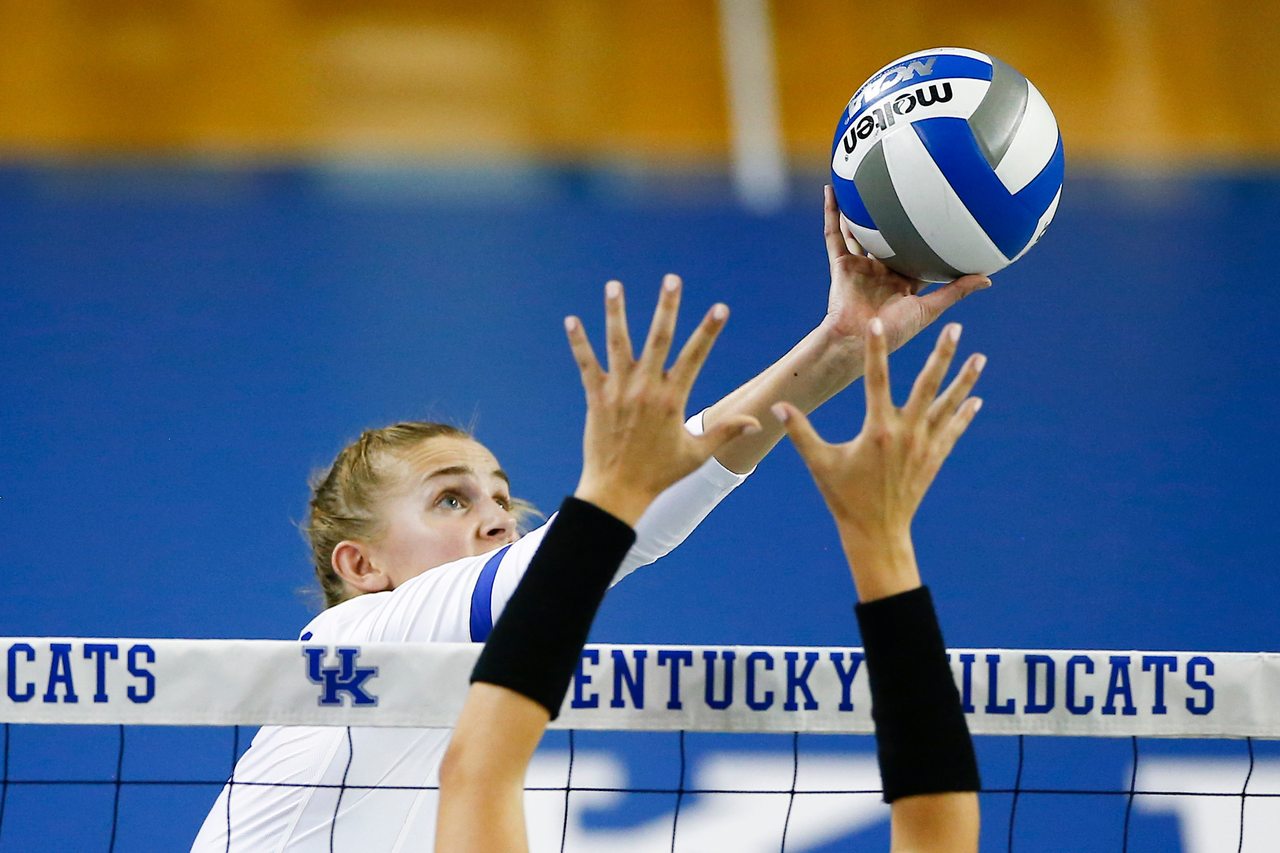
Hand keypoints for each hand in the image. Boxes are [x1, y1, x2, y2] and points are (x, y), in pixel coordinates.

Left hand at [566, 275, 761, 525]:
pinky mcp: (596, 398)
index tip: (720, 308)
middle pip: (658, 338)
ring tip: (615, 285)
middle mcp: (646, 389)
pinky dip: (579, 342)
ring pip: (618, 343)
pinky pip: (586, 364)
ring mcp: (619, 391)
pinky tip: (572, 320)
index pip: (695, 356)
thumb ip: (725, 432)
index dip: (709, 331)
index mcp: (673, 399)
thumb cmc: (660, 475)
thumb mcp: (697, 454)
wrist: (618, 491)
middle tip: (672, 279)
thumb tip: (757, 422)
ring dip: (617, 312)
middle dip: (667, 307)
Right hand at [772, 318, 984, 599]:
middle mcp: (906, 433)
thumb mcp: (819, 463)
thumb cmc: (845, 497)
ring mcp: (924, 446)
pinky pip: (953, 431)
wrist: (877, 532)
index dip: (876, 349)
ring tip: (979, 357)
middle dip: (942, 355)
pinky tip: (976, 399)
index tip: (879, 324)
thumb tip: (778, 408)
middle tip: (955, 329)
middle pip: (927, 385)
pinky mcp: (934, 459)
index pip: (876, 379)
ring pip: (948, 405)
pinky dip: (964, 414)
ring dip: (964, 380)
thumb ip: (800, 432)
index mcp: (877, 430)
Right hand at [820, 185, 990, 359]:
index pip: (917, 252)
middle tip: (902, 186)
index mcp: (903, 280)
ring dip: (856, 206)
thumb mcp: (929, 308)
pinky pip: (833, 234)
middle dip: (892, 215)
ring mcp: (859, 266)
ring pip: (857, 230)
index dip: (926, 233)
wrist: (857, 341)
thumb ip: (955, 291)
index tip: (939, 211)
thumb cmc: (894, 331)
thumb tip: (988, 278)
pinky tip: (831, 189)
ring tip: (860, 178)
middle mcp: (881, 270)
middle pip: (886, 236)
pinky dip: (831, 212)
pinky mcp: (840, 264)